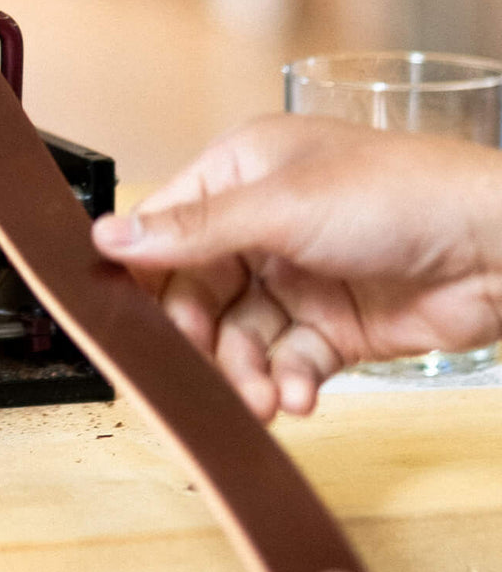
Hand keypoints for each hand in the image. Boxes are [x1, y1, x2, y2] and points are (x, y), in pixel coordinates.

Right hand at [91, 115, 501, 418]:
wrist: (501, 248)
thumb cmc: (400, 193)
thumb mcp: (281, 207)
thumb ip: (192, 231)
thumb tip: (108, 236)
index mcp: (241, 172)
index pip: (167, 225)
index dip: (144, 272)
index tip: (121, 317)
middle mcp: (261, 223)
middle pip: (197, 292)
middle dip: (201, 337)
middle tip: (204, 368)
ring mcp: (297, 276)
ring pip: (239, 335)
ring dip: (244, 370)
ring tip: (262, 398)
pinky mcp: (333, 326)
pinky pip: (286, 361)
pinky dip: (286, 382)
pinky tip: (297, 397)